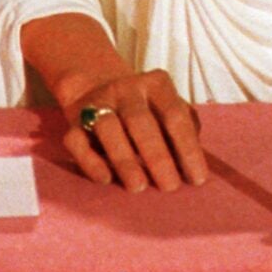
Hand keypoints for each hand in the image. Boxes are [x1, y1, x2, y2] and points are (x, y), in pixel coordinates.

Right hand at [61, 68, 206, 192]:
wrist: (97, 87)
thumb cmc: (146, 109)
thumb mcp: (168, 107)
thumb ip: (185, 126)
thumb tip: (195, 157)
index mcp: (156, 84)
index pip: (174, 115)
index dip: (187, 147)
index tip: (197, 178)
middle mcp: (126, 89)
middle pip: (141, 121)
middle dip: (157, 156)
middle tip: (170, 187)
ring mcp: (98, 102)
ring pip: (108, 128)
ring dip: (124, 159)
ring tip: (139, 187)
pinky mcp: (74, 121)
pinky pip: (77, 140)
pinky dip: (90, 161)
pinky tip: (106, 179)